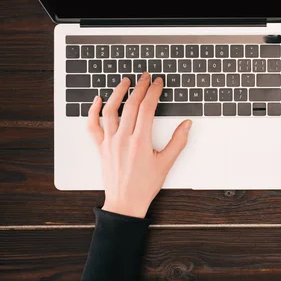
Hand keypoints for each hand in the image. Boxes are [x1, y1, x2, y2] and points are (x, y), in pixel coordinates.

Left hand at [87, 73, 191, 217]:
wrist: (125, 202)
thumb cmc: (145, 185)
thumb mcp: (166, 164)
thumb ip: (178, 142)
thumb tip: (187, 124)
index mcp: (140, 141)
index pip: (147, 108)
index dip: (153, 92)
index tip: (158, 83)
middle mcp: (123, 139)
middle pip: (131, 105)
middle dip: (139, 87)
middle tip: (145, 77)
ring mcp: (109, 142)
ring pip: (110, 110)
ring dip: (117, 93)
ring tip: (125, 82)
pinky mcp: (101, 147)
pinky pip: (93, 125)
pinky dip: (93, 111)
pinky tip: (98, 100)